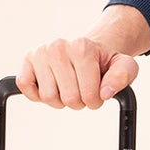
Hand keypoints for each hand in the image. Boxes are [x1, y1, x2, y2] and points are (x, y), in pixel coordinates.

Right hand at [17, 9, 147, 108]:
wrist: (86, 49)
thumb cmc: (102, 61)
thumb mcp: (123, 65)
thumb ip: (123, 76)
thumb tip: (105, 93)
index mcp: (82, 47)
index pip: (89, 96)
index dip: (95, 101)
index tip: (97, 91)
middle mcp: (58, 47)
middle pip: (68, 99)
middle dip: (78, 102)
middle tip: (81, 89)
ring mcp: (40, 53)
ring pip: (48, 97)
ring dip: (59, 100)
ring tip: (66, 86)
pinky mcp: (27, 60)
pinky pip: (25, 87)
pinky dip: (36, 94)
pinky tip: (49, 85)